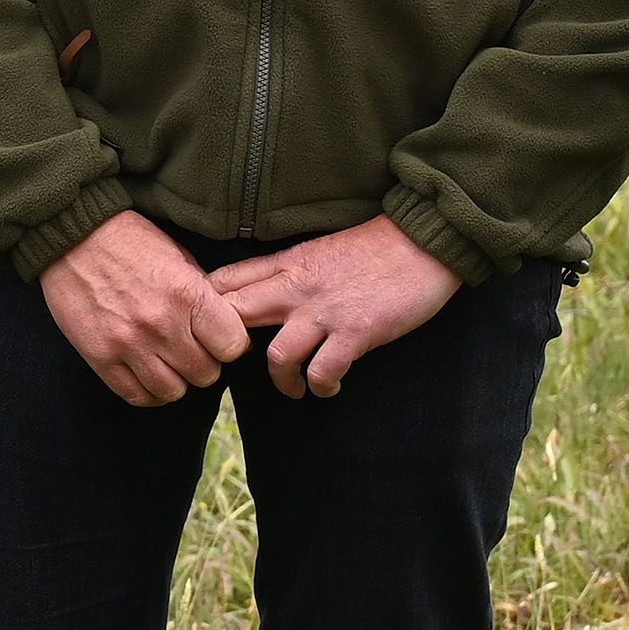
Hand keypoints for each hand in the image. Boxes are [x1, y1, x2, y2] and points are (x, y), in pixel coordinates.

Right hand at [42, 210, 255, 408]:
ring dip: (176, 380)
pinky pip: (137, 396)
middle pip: (206, 374)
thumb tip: (224, 325)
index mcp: (187, 294)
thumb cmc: (130, 242)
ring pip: (173, 392)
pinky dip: (148, 392)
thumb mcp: (179, 257)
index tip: (221, 341)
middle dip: (204, 363)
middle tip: (193, 350)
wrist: (74, 236)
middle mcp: (161, 324)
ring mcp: (129, 345)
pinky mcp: (100, 358)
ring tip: (169, 363)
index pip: (232, 346)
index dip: (231, 345)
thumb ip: (202, 294)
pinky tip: (148, 376)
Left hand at [207, 215, 465, 399]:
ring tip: (295, 388)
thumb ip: (289, 271)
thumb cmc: (375, 248)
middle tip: (243, 369)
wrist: (423, 241)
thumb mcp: (319, 250)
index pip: (225, 281)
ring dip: (283, 382)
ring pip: (277, 357)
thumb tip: (262, 294)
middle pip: (234, 316)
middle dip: (226, 347)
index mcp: (287, 264)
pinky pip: (324, 371)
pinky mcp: (357, 331)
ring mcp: (326, 311)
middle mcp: (298, 287)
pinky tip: (329, 386)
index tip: (208, 330)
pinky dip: (322, 386)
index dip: (204, 309)